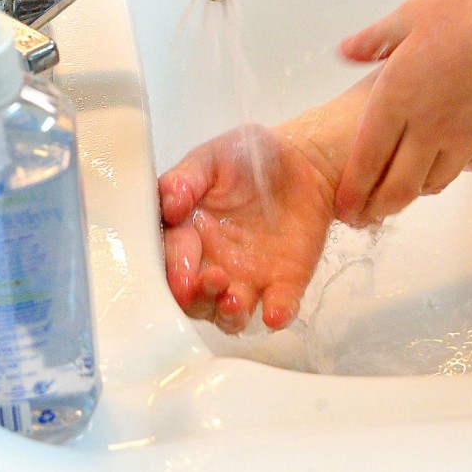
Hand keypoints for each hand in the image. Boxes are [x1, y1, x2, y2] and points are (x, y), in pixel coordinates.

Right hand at [159, 124, 335, 332]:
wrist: (302, 159)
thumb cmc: (250, 158)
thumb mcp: (213, 157)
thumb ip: (185, 179)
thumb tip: (169, 206)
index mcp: (190, 232)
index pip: (173, 260)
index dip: (176, 272)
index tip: (183, 276)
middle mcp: (214, 261)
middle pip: (195, 298)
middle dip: (198, 298)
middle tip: (213, 281)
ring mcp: (249, 276)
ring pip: (229, 314)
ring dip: (229, 315)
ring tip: (236, 301)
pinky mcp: (284, 282)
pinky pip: (279, 307)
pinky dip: (277, 314)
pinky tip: (276, 312)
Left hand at [335, 0, 471, 226]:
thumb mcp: (413, 13)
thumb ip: (375, 38)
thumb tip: (345, 50)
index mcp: (398, 97)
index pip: (367, 157)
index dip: (352, 189)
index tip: (343, 207)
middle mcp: (429, 127)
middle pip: (399, 186)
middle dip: (379, 208)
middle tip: (367, 217)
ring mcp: (466, 138)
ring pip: (435, 181)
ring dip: (416, 190)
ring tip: (406, 189)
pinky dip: (460, 168)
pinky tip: (456, 158)